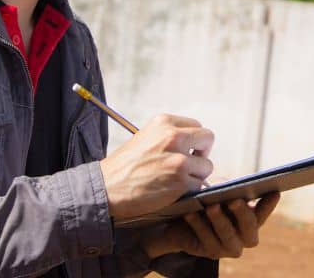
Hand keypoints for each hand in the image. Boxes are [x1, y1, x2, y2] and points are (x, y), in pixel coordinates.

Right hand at [99, 114, 213, 220]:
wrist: (106, 188)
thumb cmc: (123, 166)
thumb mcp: (145, 137)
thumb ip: (168, 136)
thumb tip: (192, 144)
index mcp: (164, 123)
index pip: (197, 126)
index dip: (195, 140)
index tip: (188, 150)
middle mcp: (174, 137)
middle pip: (208, 139)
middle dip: (202, 153)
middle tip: (190, 164)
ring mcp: (179, 160)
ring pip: (207, 165)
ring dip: (196, 175)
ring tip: (176, 180)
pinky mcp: (180, 182)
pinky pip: (199, 185)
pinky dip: (190, 190)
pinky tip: (173, 190)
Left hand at [141, 193, 280, 259]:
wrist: (183, 224)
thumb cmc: (206, 202)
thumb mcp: (217, 192)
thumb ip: (224, 188)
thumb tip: (222, 185)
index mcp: (252, 218)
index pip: (263, 211)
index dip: (269, 204)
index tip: (274, 192)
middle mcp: (245, 236)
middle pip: (249, 226)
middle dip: (242, 212)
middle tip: (234, 199)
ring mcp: (230, 247)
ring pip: (228, 235)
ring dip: (219, 220)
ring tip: (210, 206)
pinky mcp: (212, 253)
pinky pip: (206, 240)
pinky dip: (198, 225)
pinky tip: (190, 213)